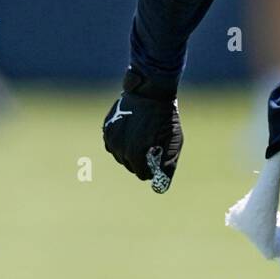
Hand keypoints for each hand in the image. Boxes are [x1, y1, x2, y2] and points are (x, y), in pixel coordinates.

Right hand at [102, 68, 182, 189]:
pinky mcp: (106, 129)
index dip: (152, 168)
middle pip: (130, 166)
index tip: (157, 156)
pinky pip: (113, 145)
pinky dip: (121, 143)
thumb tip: (160, 187)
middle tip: (151, 145)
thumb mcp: (173, 141)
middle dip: (141, 160)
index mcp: (137, 151)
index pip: (142, 174)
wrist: (149, 91)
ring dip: (130, 152)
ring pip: (120, 157)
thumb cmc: (165, 117)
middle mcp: (120, 146)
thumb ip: (168, 165)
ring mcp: (111, 137)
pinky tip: (131, 132)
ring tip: (141, 137)